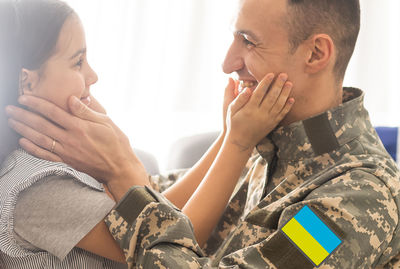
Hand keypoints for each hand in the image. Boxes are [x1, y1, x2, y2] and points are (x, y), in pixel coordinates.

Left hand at [5, 95, 148, 190]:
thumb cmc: (116, 143)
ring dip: (23, 129)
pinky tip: (22, 141)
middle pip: (41, 125)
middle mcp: (70, 138)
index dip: (36, 104)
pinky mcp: (67, 162)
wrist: (119, 168)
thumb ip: (86, 111)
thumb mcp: (106, 122)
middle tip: (10, 109)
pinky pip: (45, 155)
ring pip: (40, 139)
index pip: (53, 112)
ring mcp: (67, 152)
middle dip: (23, 115)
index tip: (24, 98)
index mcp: (79, 126)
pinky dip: (32, 148)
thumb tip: (71, 99)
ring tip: (11, 121)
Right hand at [225, 73, 293, 150]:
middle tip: (284, 75)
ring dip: (285, 93)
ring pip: (279, 105)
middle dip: (278, 85)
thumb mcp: (231, 110)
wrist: (241, 141)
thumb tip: (247, 89)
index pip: (259, 93)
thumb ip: (238, 99)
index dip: (266, 83)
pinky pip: (282, 114)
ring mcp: (268, 120)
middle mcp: (260, 114)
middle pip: (272, 97)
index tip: (271, 74)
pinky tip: (291, 99)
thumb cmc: (234, 123)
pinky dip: (287, 106)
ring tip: (290, 83)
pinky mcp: (272, 124)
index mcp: (249, 109)